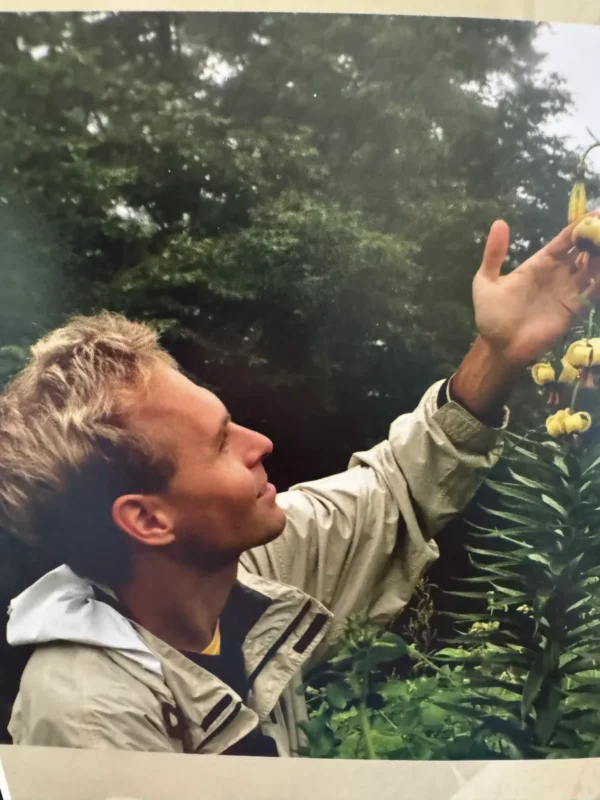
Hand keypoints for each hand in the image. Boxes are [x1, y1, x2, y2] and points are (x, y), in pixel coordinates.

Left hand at [473, 215, 599, 365]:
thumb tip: (499, 222)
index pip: (565, 240)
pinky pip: (594, 291)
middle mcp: (559, 273)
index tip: (595, 213)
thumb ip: (494, 254)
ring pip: (594, 267)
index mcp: (540, 263)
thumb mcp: (486, 281)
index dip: (580, 226)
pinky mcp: (575, 309)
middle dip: (597, 237)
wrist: (499, 347)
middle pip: (585, 250)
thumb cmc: (491, 315)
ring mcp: (569, 291)